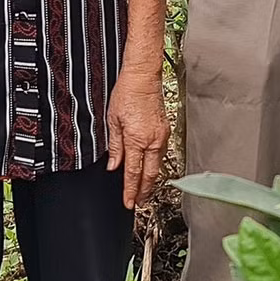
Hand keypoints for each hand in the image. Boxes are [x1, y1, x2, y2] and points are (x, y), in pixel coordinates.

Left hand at [106, 68, 170, 210]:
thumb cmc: (126, 94)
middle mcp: (153, 140)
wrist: (143, 78)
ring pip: (158, 165)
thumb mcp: (113, 121)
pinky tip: (150, 168)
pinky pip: (161, 153)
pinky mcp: (166, 130)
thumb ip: (115, 147)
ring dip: (150, 179)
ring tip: (143, 189)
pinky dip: (155, 164)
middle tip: (138, 201)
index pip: (133, 172)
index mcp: (137, 139)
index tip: (129, 202)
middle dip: (144, 191)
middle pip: (150, 174)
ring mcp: (162, 136)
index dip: (131, 190)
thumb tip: (113, 165)